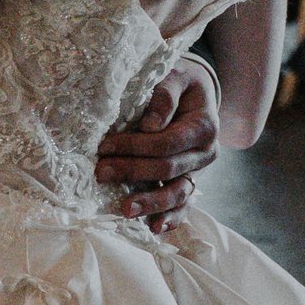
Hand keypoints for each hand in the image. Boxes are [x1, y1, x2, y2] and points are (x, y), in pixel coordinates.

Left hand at [96, 59, 218, 227]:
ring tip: (125, 210)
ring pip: (178, 193)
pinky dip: (170, 219)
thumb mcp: (174, 76)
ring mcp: (197, 172)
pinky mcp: (187, 182)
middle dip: (132, 172)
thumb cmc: (178, 83)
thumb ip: (164, 95)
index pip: (167, 142)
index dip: (136, 146)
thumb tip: (149, 126)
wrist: (192, 93)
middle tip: (100, 172)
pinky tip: (153, 228)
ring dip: (150, 203)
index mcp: (204, 126)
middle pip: (168, 169)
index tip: (104, 145)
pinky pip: (182, 205)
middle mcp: (205, 153)